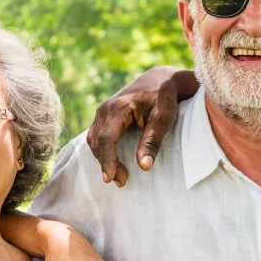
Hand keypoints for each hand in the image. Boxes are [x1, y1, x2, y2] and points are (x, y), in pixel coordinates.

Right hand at [86, 66, 197, 186]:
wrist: (161, 79)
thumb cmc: (165, 97)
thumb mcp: (165, 117)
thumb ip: (153, 140)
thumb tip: (144, 166)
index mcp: (118, 108)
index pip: (107, 139)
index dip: (107, 160)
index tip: (111, 178)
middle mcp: (105, 109)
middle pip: (98, 142)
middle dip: (106, 164)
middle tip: (122, 182)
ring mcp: (102, 112)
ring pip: (95, 140)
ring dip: (103, 159)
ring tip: (119, 177)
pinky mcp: (105, 117)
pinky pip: (97, 136)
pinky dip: (103, 151)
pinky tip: (113, 164)